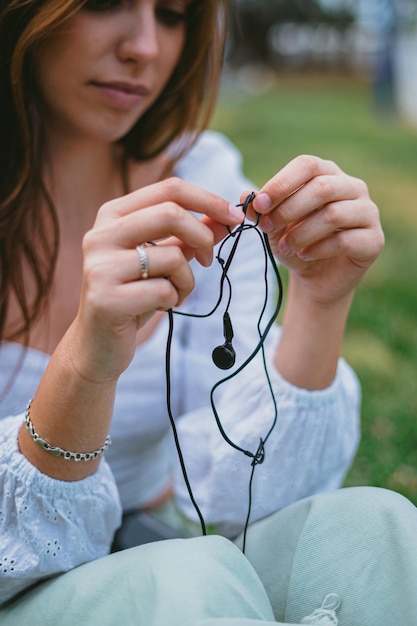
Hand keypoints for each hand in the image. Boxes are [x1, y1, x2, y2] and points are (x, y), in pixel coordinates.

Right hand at [72, 178, 243, 381]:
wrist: (97, 344)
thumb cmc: (133, 296)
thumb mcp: (162, 261)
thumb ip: (188, 237)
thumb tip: (226, 218)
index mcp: (112, 216)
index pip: (169, 189)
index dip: (208, 200)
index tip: (234, 217)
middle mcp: (100, 235)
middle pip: (171, 213)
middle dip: (203, 237)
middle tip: (208, 260)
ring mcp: (99, 267)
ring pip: (171, 257)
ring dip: (187, 280)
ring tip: (174, 294)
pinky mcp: (105, 299)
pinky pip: (164, 290)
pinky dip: (174, 300)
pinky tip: (158, 308)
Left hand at [243, 155, 383, 305]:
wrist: (315, 276)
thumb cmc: (295, 241)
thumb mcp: (273, 225)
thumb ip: (261, 209)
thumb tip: (246, 194)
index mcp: (328, 174)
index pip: (307, 165)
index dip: (282, 183)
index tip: (260, 204)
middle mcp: (353, 187)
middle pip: (322, 187)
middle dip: (288, 210)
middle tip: (267, 228)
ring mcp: (368, 212)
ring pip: (334, 214)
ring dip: (302, 233)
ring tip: (285, 247)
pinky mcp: (374, 240)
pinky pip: (345, 240)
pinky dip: (318, 250)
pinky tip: (304, 256)